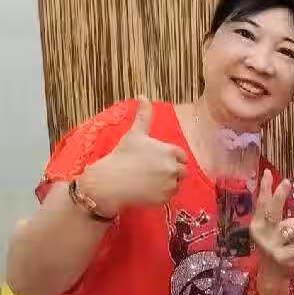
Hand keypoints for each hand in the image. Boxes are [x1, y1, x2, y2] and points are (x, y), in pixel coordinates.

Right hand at [80, 97, 187, 213]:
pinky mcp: (165, 199)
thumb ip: (143, 115)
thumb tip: (143, 95)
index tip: (159, 159)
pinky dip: (161, 195)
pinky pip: (168, 197)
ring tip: (149, 181)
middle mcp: (174, 168)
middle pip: (182, 171)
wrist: (111, 181)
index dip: (172, 157)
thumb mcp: (134, 133)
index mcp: (170, 151)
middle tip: (153, 171)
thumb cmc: (122, 155)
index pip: (181, 155)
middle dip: (172, 170)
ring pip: (176, 184)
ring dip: (168, 183)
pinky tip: (147, 190)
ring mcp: (170, 185)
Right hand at [250, 171, 293, 279]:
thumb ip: (287, 223)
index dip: (266, 187)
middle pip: (273, 210)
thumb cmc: (276, 248)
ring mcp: (270, 244)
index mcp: (258, 224)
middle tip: (286, 182)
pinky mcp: (281, 256)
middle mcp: (261, 232)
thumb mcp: (277, 233)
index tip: (269, 173)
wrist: (271, 275)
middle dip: (279, 195)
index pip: (262, 203)